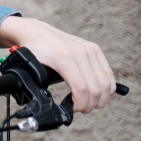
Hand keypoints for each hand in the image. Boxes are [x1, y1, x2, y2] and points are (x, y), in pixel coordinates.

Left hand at [0, 16, 115, 113]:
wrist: (37, 32)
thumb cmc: (34, 51)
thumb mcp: (31, 68)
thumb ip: (36, 85)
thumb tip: (43, 103)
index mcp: (63, 58)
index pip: (82, 89)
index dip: (80, 104)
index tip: (74, 109)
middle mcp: (80, 53)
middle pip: (96, 89)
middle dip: (91, 104)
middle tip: (83, 109)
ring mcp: (90, 50)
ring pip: (106, 83)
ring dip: (102, 98)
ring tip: (91, 104)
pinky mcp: (95, 49)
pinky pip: (108, 73)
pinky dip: (108, 87)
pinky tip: (101, 95)